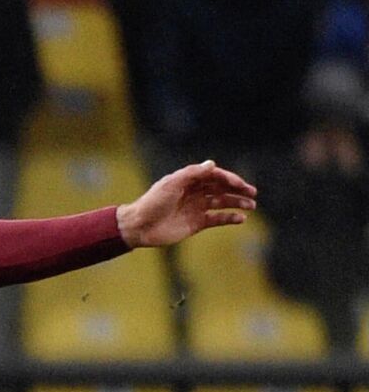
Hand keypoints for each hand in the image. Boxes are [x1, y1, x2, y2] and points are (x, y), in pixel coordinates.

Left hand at [116, 160, 256, 248]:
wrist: (139, 227)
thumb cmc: (152, 203)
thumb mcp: (171, 184)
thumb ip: (192, 174)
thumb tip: (212, 164)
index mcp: (189, 181)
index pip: (214, 176)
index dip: (229, 178)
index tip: (240, 184)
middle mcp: (194, 193)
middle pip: (221, 188)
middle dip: (238, 190)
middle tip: (252, 193)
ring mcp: (196, 208)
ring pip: (222, 202)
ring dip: (237, 203)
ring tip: (251, 206)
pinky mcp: (196, 223)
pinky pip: (217, 219)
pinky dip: (229, 218)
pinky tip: (240, 219)